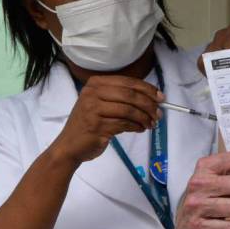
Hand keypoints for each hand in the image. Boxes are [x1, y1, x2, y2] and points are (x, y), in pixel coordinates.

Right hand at [49, 75, 163, 164]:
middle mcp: (92, 93)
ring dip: (144, 118)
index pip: (127, 82)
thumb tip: (151, 98)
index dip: (147, 89)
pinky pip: (124, 124)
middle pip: (130, 95)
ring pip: (128, 110)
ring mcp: (93, 109)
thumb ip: (120, 98)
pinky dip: (136, 127)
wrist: (69, 146)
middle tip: (158, 113)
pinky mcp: (97, 126)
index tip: (160, 97)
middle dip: (149, 104)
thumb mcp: (99, 104)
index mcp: (95, 83)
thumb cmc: (88, 124)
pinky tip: (140, 129)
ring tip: (150, 123)